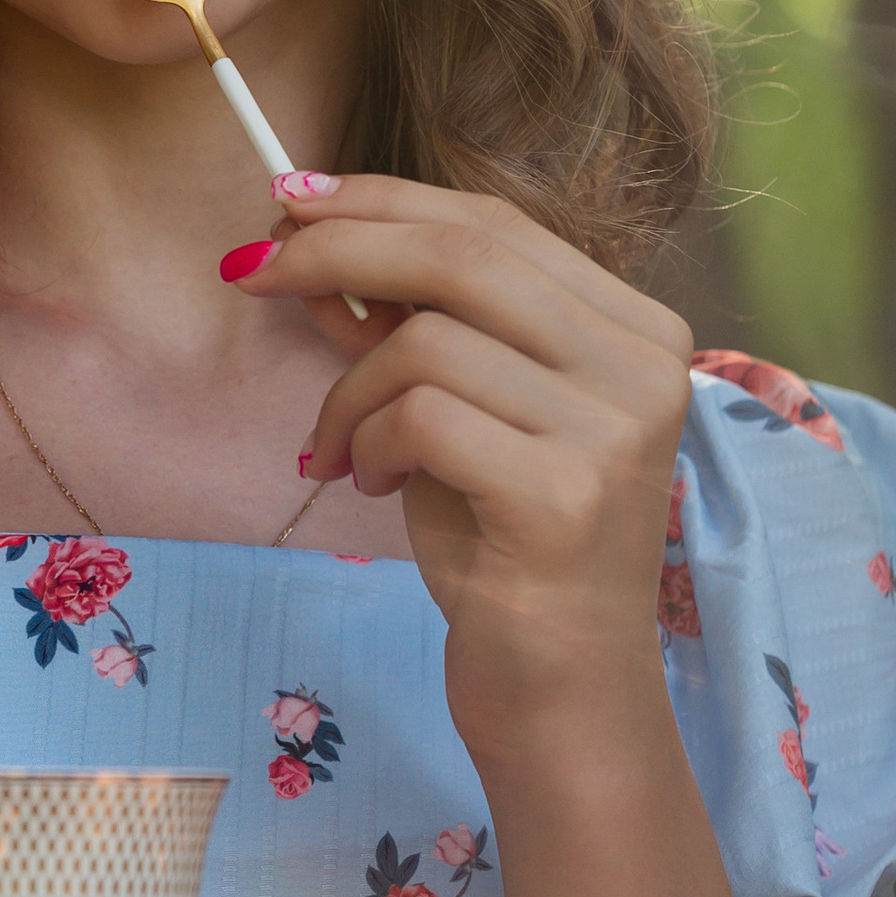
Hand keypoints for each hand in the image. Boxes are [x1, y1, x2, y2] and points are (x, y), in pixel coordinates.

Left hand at [234, 175, 693, 760]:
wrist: (563, 697)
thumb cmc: (506, 554)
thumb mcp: (448, 418)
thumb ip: (395, 330)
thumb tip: (307, 242)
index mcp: (636, 330)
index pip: (496, 222)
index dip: (382, 199)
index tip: (289, 199)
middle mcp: (644, 366)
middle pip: (463, 252)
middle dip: (336, 248)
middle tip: (252, 271)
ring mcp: (613, 430)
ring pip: (426, 341)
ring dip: (346, 393)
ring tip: (340, 452)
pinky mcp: (565, 495)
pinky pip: (421, 417)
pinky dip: (367, 443)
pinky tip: (372, 486)